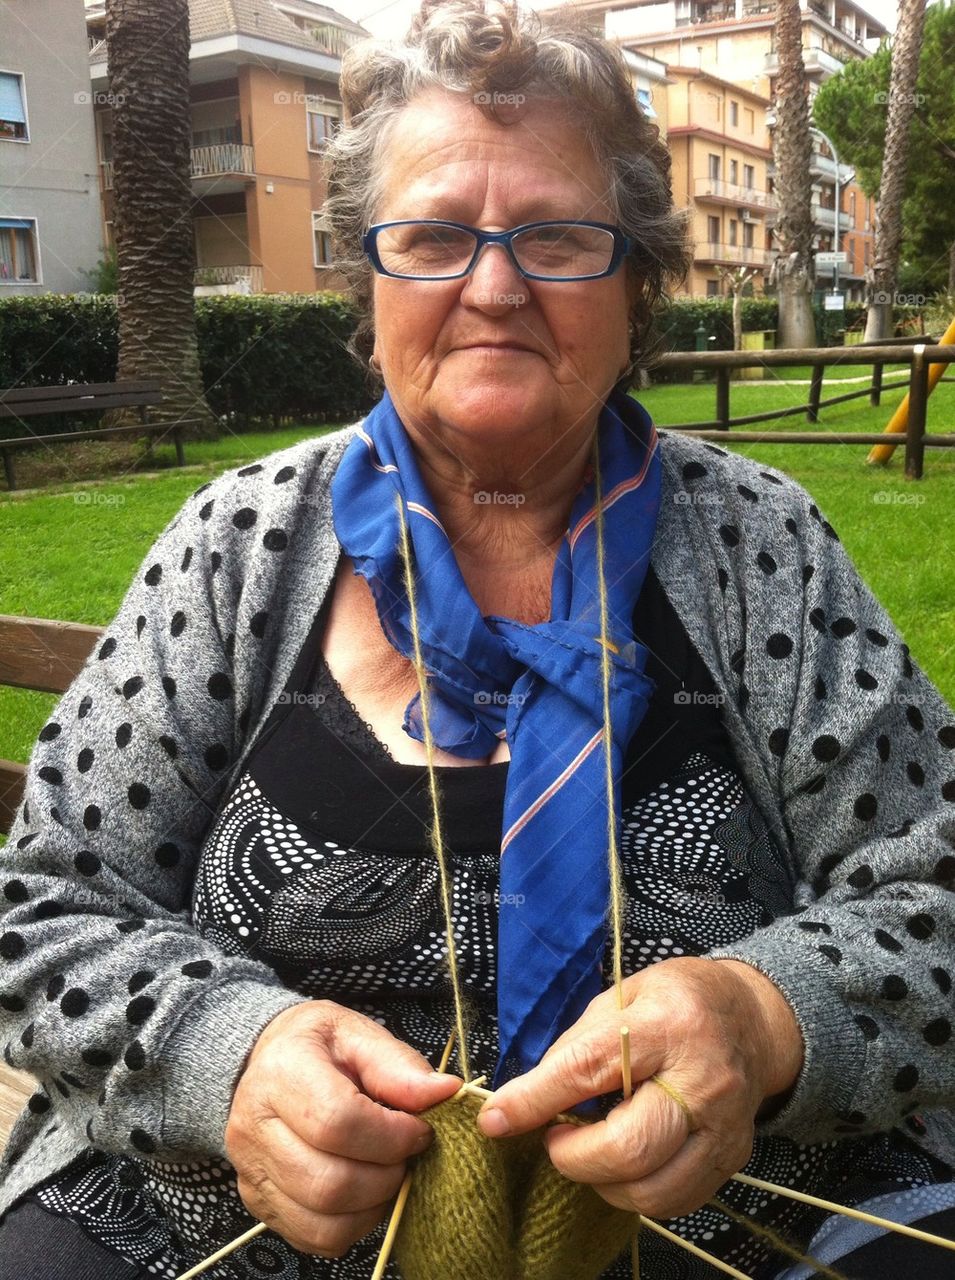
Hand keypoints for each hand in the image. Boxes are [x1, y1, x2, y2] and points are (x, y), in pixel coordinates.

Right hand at [224, 1001, 460, 1256]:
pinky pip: (312, 1237)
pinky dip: (351, 1225)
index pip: (337, 1122)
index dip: (392, 1136)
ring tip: (387, 1171)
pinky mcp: (258, 1201)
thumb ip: (400, 1067)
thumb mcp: (359, 1036)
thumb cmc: (320, 1047)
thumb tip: (446, 1092)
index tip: (420, 1129)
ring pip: (322, 1218)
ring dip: (372, 1205)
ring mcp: (251, 1169)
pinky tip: (364, 1192)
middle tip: (406, 1154)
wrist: (270, 1060)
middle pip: (329, 1181)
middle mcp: (255, 1125)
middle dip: (386, 1176)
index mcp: (281, 1072)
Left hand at [477, 957, 802, 1218]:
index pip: (590, 1069)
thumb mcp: (621, 997)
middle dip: (573, 1157)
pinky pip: (674, 1201)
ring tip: (587, 1151)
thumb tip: (526, 1097)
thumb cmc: (676, 1002)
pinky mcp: (731, 1158)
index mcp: (667, 1023)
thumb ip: (576, 1045)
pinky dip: (634, 1194)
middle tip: (554, 1138)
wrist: (751, 1019)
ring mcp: (723, 1126)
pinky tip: (621, 1165)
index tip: (496, 1119)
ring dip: (601, 1182)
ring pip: (651, 1189)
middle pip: (629, 1147)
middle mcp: (703, 1079)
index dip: (535, 1099)